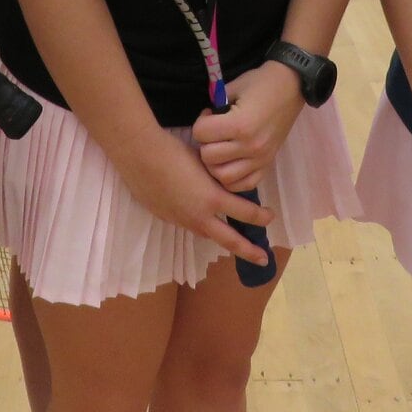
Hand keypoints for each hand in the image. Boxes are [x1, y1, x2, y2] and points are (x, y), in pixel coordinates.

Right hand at [111, 124, 275, 269]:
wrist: (142, 157)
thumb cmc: (174, 152)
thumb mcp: (203, 163)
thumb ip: (216, 177)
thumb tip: (225, 179)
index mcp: (213, 198)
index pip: (245, 213)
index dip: (261, 217)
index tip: (270, 217)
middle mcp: (200, 215)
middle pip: (230, 240)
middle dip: (249, 251)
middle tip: (264, 259)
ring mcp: (182, 220)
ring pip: (207, 234)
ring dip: (221, 239)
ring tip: (232, 241)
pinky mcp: (166, 218)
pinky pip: (188, 226)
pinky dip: (199, 225)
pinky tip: (199, 219)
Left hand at [193, 61, 303, 192]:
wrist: (291, 86)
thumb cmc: (260, 83)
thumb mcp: (233, 87)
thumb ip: (215, 105)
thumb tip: (204, 121)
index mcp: (240, 125)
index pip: (200, 134)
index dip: (200, 122)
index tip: (210, 115)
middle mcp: (250, 146)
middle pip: (209, 157)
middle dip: (205, 143)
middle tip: (213, 132)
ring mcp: (260, 159)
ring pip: (223, 176)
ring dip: (216, 164)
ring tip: (220, 148)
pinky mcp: (268, 164)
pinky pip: (245, 184)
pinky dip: (233, 178)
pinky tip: (231, 163)